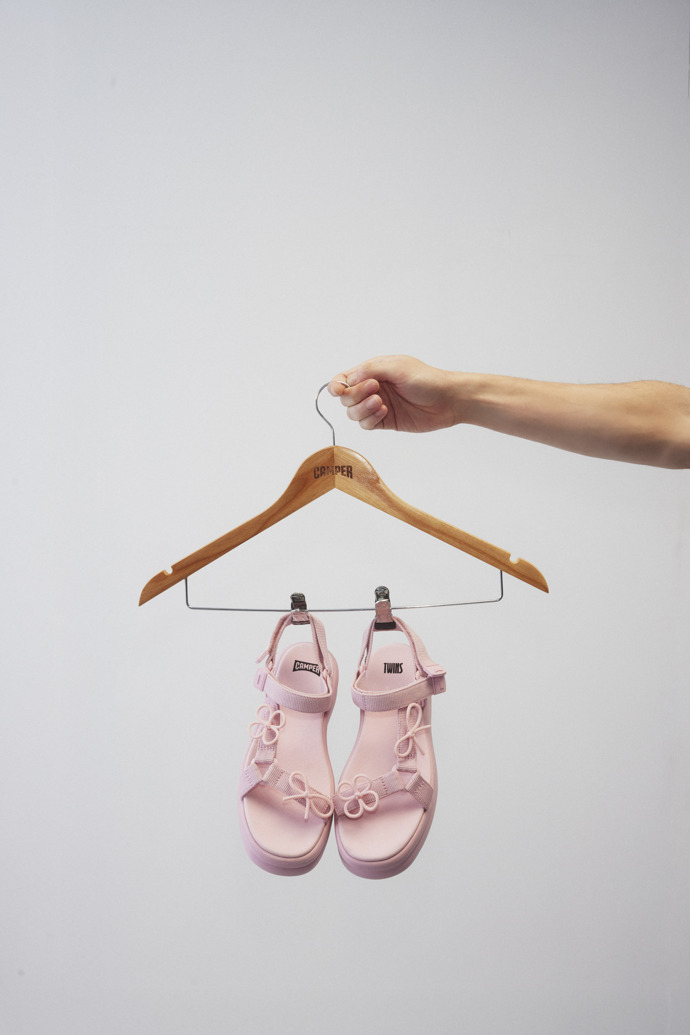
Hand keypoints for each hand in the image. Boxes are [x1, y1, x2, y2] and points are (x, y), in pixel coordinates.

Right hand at [328, 355, 458, 432]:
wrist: (448, 400)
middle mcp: (373, 388)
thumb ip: (369, 370)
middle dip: (355, 395)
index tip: (339, 390)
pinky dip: (370, 420)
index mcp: (373, 371)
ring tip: (380, 403)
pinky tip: (384, 413)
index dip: (337, 385)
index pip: (345, 378)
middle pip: (346, 397)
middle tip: (374, 390)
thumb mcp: (396, 367)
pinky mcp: (386, 421)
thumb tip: (347, 379)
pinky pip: (366, 425)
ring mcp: (378, 405)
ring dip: (362, 409)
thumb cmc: (426, 379)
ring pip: (353, 413)